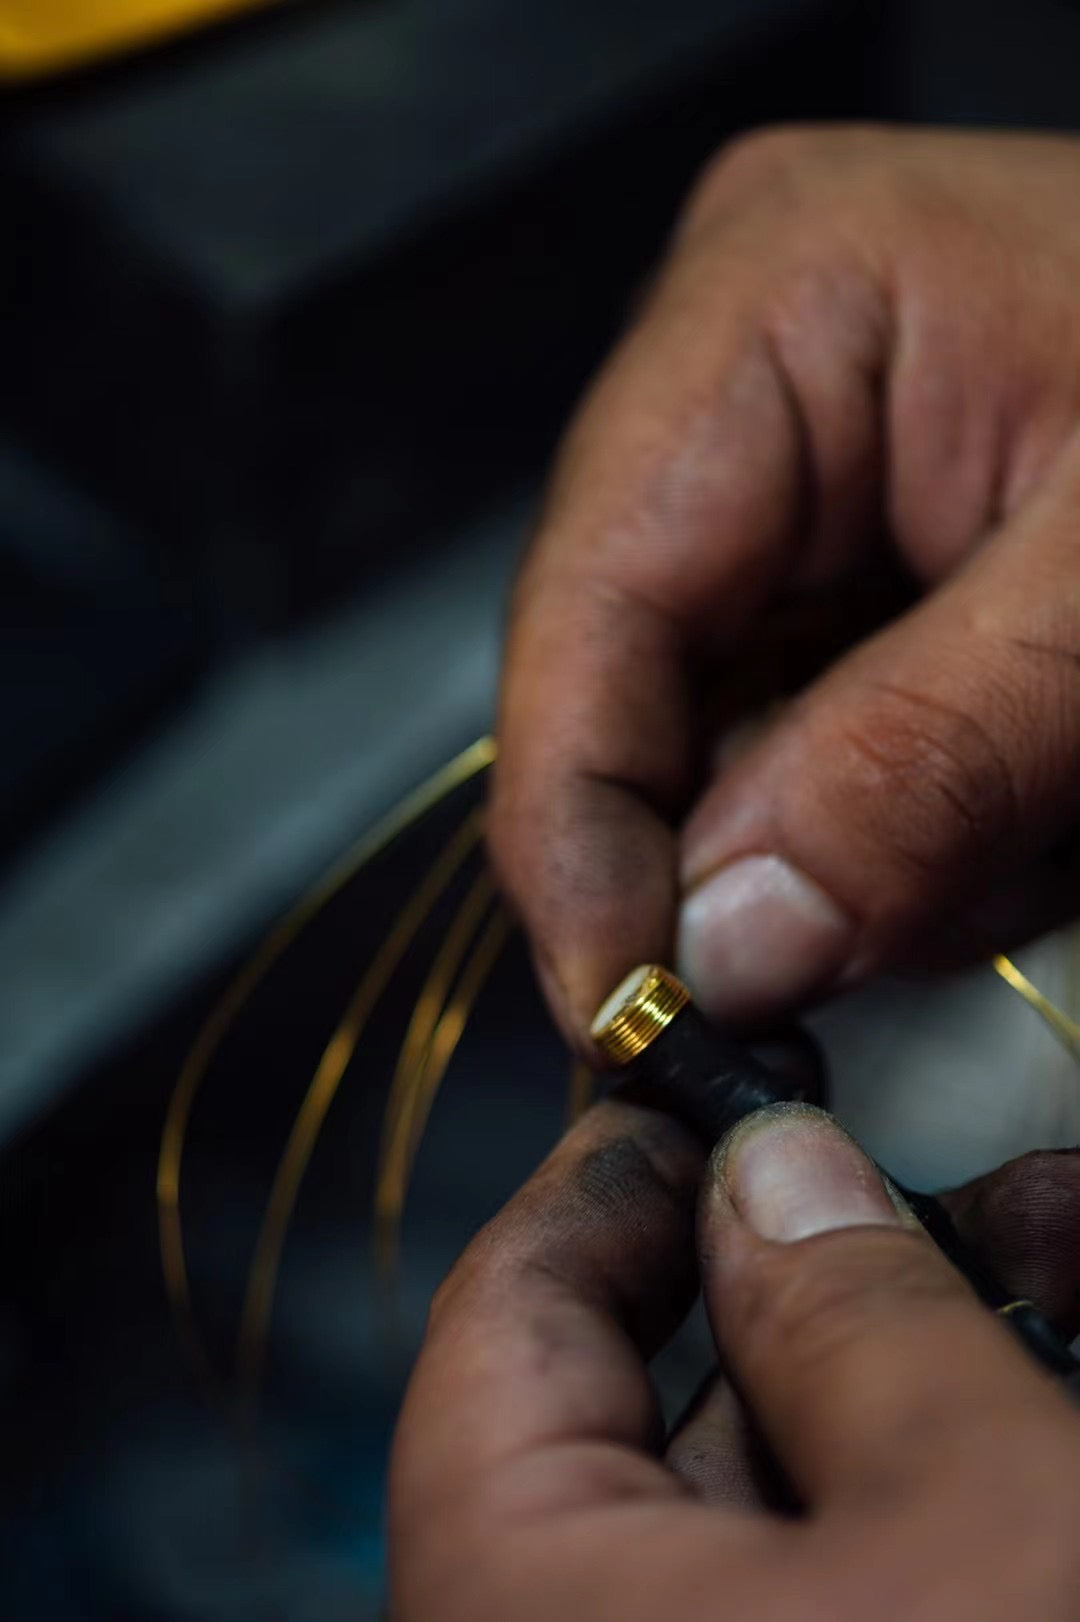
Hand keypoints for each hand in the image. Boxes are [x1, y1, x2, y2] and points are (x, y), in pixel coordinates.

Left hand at [390, 1100, 1079, 1621]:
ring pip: (767, 1496)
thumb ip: (856, 1324)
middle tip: (930, 1179)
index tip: (690, 1095)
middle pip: (654, 1411)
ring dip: (905, 1363)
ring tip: (1054, 1249)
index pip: (506, 1326)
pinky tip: (1046, 1384)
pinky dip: (921, 1483)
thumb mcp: (970, 1519)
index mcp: (521, 1607)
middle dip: (823, 1267)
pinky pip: (826, 1578)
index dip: (609, 1179)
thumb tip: (780, 1175)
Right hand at [490, 125, 1079, 1045]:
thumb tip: (727, 943)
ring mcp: (792, 474)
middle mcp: (741, 380)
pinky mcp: (848, 555)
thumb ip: (922, 765)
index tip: (622, 1010)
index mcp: (772, 304)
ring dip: (855, 843)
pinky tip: (1025, 797)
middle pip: (635, 686)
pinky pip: (809, 737)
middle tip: (877, 943)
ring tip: (1042, 817)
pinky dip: (904, 817)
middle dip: (752, 846)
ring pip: (722, 740)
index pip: (590, 602)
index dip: (575, 827)